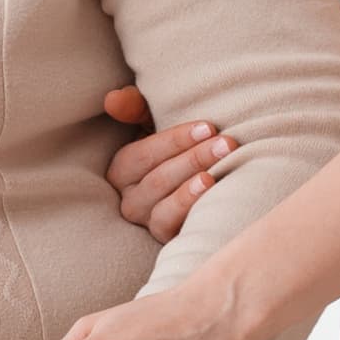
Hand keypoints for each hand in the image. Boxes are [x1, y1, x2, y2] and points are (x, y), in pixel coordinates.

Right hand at [100, 85, 237, 244]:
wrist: (206, 184)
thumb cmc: (177, 149)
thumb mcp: (154, 124)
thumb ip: (135, 108)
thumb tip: (113, 99)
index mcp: (122, 170)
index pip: (141, 155)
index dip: (174, 140)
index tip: (208, 127)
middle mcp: (129, 200)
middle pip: (156, 180)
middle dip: (192, 159)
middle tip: (226, 144)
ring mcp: (147, 223)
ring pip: (162, 206)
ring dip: (191, 188)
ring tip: (214, 173)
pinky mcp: (166, 239)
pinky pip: (171, 227)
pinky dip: (189, 210)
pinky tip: (210, 193)